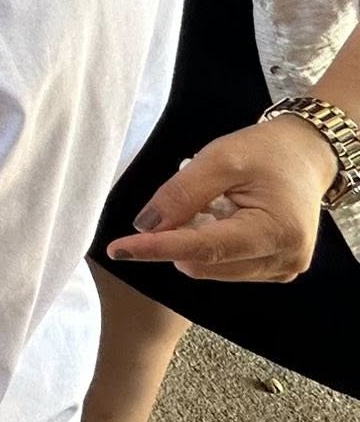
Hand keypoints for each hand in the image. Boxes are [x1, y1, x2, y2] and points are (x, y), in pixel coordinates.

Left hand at [105, 114, 338, 280]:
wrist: (304, 156)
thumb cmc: (265, 152)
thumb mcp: (220, 158)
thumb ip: (181, 193)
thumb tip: (146, 226)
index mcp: (275, 231)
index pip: (203, 249)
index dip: (157, 248)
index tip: (117, 250)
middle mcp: (283, 260)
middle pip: (203, 263)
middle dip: (178, 237)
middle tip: (188, 199)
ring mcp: (281, 269)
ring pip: (209, 268)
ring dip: (194, 241)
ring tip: (213, 205)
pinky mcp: (274, 270)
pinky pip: (223, 267)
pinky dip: (209, 245)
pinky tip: (220, 218)